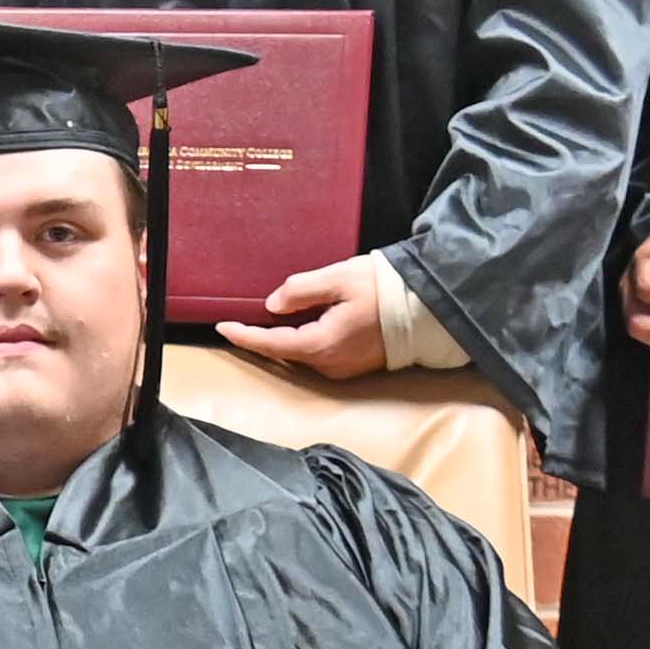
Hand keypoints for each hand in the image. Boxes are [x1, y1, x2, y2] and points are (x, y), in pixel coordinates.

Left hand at [215, 259, 389, 385]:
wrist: (427, 308)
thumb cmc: (384, 289)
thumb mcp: (338, 279)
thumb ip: (301, 290)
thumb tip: (273, 305)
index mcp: (320, 345)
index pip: (271, 344)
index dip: (244, 335)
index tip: (222, 326)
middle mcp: (328, 365)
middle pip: (284, 352)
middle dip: (262, 336)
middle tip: (242, 317)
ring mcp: (342, 369)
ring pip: (301, 354)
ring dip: (284, 337)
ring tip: (272, 317)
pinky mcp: (354, 367)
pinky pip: (319, 354)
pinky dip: (305, 339)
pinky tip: (304, 322)